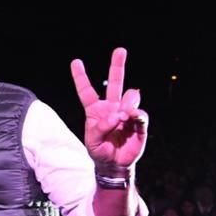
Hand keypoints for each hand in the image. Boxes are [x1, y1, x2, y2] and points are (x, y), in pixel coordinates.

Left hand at [70, 48, 148, 169]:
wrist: (114, 164)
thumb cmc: (99, 151)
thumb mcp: (93, 141)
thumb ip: (102, 127)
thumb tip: (119, 115)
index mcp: (95, 110)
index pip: (87, 91)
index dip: (81, 77)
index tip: (76, 62)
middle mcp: (111, 107)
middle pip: (115, 83)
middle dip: (117, 66)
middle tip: (120, 50)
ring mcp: (126, 113)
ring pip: (130, 96)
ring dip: (126, 104)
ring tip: (123, 117)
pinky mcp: (138, 122)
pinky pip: (140, 113)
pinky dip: (136, 115)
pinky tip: (132, 119)